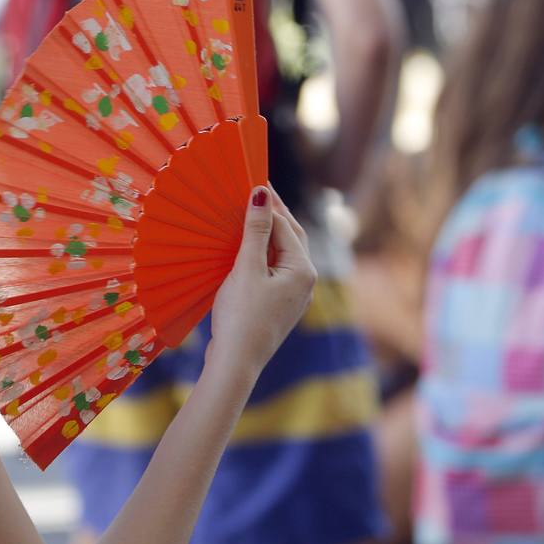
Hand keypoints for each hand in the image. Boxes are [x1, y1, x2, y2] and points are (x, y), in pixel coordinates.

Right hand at [205, 185, 317, 377]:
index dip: (269, 202)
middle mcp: (306, 281)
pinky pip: (276, 270)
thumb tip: (263, 193)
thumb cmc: (242, 315)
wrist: (237, 363)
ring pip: (283, 254)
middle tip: (255, 189)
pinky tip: (248, 250)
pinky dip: (264, 254)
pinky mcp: (281, 306)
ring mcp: (295, 296)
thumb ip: (256, 230)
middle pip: (291, 237)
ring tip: (248, 214)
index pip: (285, 225)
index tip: (253, 180)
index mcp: (303, 270)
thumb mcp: (247, 268)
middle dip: (274, 213)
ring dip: (268, 233)